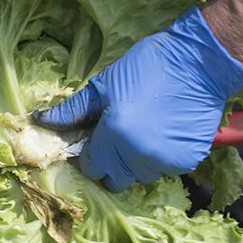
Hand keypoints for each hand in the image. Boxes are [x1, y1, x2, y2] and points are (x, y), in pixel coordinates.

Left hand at [33, 8, 242, 191]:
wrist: (200, 62)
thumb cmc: (149, 66)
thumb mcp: (105, 84)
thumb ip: (74, 109)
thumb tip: (41, 120)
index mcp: (114, 136)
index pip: (92, 167)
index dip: (91, 156)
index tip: (97, 141)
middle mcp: (138, 156)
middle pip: (116, 180)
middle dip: (112, 164)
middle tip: (120, 138)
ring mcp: (165, 161)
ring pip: (142, 176)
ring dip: (138, 162)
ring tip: (145, 131)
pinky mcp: (187, 161)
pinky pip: (166, 169)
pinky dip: (162, 156)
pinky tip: (165, 132)